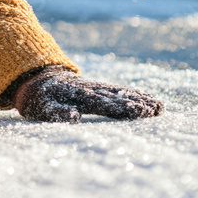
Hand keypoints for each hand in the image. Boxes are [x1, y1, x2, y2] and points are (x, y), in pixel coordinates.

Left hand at [15, 66, 163, 122]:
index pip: (104, 103)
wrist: (38, 80)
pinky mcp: (100, 88)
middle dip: (137, 103)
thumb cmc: (40, 101)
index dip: (121, 107)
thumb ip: (57, 112)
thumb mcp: (43, 108)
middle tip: (157, 109)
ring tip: (160, 106)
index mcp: (79, 96)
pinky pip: (119, 91)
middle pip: (117, 97)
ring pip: (121, 92)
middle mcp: (91, 90)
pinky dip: (134, 94)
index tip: (138, 110)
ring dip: (140, 99)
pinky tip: (148, 99)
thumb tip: (74, 117)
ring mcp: (97, 88)